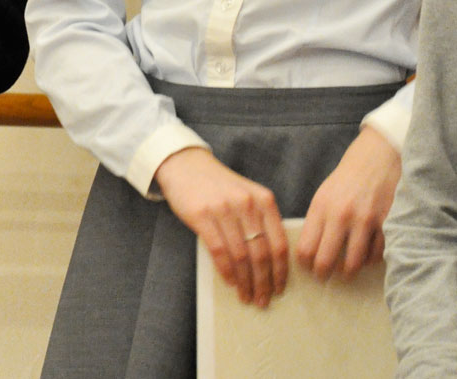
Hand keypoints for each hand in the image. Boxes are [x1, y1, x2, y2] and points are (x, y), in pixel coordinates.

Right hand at [155, 147, 287, 306]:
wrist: (186, 165)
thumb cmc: (219, 186)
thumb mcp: (248, 196)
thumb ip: (261, 221)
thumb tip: (272, 264)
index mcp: (264, 200)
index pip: (279, 244)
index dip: (281, 272)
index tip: (279, 289)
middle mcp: (246, 203)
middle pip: (261, 254)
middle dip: (263, 282)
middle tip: (262, 300)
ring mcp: (223, 208)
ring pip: (241, 256)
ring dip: (245, 282)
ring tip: (246, 296)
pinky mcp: (202, 215)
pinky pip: (219, 251)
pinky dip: (226, 272)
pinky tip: (230, 282)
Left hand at [297, 125, 400, 280]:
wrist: (377, 158)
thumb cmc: (347, 179)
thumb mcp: (324, 194)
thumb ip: (317, 220)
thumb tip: (309, 252)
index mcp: (321, 207)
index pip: (305, 247)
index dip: (304, 263)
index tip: (307, 268)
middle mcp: (341, 215)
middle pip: (326, 260)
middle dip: (322, 274)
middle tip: (323, 277)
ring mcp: (365, 221)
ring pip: (352, 264)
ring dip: (347, 272)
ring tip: (344, 272)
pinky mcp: (386, 225)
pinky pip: (375, 256)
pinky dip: (369, 260)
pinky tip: (364, 256)